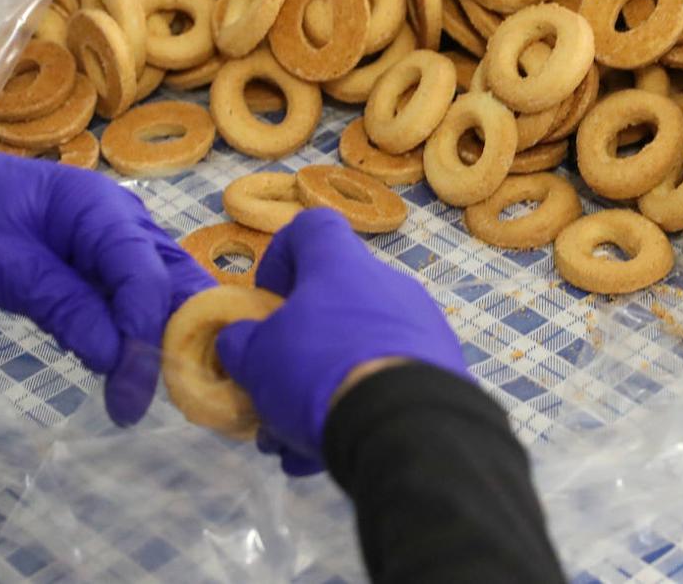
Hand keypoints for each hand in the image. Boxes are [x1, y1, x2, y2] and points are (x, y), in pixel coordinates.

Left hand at [0, 117, 212, 425]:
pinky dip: (135, 337)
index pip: (144, 271)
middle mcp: (126, 222)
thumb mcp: (4, 266)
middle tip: (154, 399)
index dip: (144, 328)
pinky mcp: (105, 266)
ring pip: (165, 293)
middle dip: (172, 338)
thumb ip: (63, 306)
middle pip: (173, 280)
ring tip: (139, 397)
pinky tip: (126, 375)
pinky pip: (135, 301)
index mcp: (101, 208)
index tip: (130, 385)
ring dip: (159, 342)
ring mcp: (120, 243)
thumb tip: (113, 358)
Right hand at [216, 208, 467, 474]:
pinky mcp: (441, 370)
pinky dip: (355, 411)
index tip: (267, 300)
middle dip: (298, 347)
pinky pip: (386, 383)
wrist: (405, 425)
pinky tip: (328, 455)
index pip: (311, 228)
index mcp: (341, 264)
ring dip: (321, 390)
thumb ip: (242, 343)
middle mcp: (387, 285)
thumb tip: (241, 339)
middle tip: (275, 388)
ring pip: (357, 350)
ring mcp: (420, 327)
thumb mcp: (257, 358)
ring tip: (293, 441)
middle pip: (334, 301)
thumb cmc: (318, 371)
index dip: (281, 256)